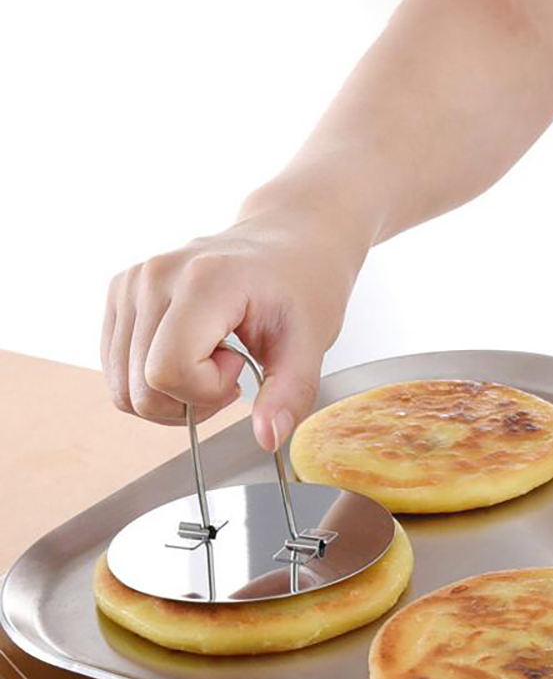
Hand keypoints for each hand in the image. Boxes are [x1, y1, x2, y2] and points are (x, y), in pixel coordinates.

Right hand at [101, 193, 371, 450]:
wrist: (288, 239)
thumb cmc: (303, 284)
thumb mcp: (310, 342)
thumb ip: (290, 394)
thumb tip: (268, 439)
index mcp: (203, 281)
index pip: (167, 372)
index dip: (205, 391)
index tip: (240, 367)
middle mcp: (154, 276)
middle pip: (139, 388)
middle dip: (189, 401)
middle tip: (232, 369)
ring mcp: (130, 283)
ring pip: (122, 387)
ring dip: (171, 394)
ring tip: (213, 359)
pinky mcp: (120, 294)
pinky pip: (117, 369)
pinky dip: (153, 380)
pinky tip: (192, 352)